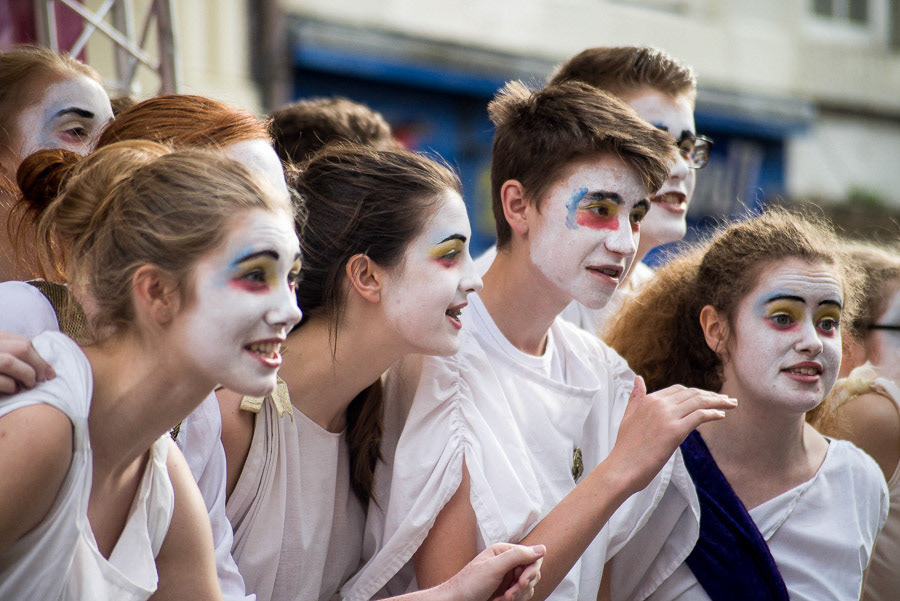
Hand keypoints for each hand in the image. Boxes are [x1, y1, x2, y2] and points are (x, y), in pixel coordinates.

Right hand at [0, 332, 53, 394]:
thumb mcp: (4, 354)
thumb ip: (14, 352)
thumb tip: (44, 364)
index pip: (21, 341)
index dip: (40, 356)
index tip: (49, 370)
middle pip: (21, 348)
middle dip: (38, 364)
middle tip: (43, 379)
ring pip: (9, 362)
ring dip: (26, 375)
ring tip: (29, 385)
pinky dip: (11, 386)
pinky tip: (13, 390)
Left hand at [441, 543, 544, 600]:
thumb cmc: (468, 584)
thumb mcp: (494, 567)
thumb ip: (517, 556)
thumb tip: (541, 548)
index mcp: (504, 552)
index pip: (532, 557)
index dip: (531, 571)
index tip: (521, 582)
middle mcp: (507, 564)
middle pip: (532, 574)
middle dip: (522, 587)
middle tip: (508, 595)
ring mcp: (507, 579)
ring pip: (528, 588)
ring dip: (517, 596)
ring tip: (501, 600)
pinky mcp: (506, 592)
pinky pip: (521, 597)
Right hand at [610, 376, 735, 490]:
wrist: (621, 469)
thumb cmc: (625, 448)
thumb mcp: (628, 417)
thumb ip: (636, 397)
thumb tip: (638, 378)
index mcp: (648, 400)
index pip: (678, 390)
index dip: (696, 392)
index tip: (708, 397)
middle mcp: (658, 404)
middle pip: (692, 393)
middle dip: (711, 395)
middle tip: (727, 400)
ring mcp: (667, 417)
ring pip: (698, 402)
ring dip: (718, 402)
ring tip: (731, 404)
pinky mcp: (675, 431)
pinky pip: (699, 416)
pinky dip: (713, 413)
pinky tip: (722, 415)